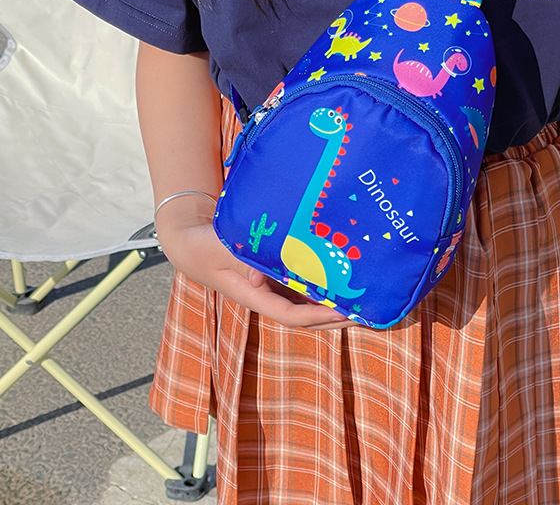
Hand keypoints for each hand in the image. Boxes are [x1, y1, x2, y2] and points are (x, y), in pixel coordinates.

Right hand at [156, 206, 355, 329]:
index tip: (343, 314)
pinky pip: (302, 283)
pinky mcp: (274, 274)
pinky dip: (321, 282)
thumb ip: (237, 261)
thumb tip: (258, 278)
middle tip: (366, 312)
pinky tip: (340, 276)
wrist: (192, 241)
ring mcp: (272, 286)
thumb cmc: (205, 246)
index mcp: (254, 296)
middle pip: (307, 314)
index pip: (291, 315)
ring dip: (332, 301)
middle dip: (335, 316)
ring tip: (362, 297)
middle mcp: (267, 295)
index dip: (318, 317)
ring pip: (307, 301)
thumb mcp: (219, 251)